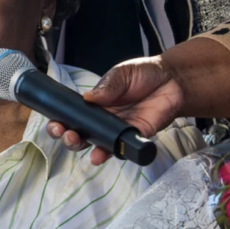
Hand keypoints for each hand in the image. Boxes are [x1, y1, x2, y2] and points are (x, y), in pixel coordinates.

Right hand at [47, 57, 183, 164]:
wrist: (173, 80)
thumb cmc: (144, 74)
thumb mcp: (121, 73)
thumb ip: (107, 86)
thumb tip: (88, 97)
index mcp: (95, 104)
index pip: (73, 116)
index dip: (61, 121)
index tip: (55, 122)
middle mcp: (103, 120)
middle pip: (80, 134)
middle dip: (67, 137)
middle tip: (65, 133)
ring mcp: (118, 130)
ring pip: (96, 144)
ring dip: (84, 147)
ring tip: (77, 143)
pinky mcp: (135, 136)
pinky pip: (121, 149)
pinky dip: (110, 154)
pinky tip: (100, 155)